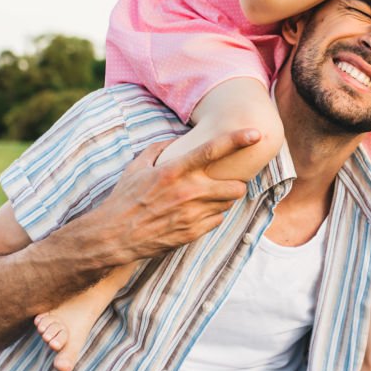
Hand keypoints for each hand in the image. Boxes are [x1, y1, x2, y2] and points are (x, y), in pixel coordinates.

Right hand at [87, 129, 256, 263]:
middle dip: (234, 182)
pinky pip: (217, 219)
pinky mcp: (193, 232)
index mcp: (174, 171)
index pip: (211, 151)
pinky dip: (212, 214)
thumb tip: (177, 139)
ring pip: (228, 203)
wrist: (114, 236)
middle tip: (223, 181)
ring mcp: (192, 214)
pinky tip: (196, 212)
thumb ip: (159, 149)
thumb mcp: (137, 167)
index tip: (256, 134)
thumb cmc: (125, 198)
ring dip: (223, 198)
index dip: (237, 140)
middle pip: (235, 185)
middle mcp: (187, 192)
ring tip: (205, 196)